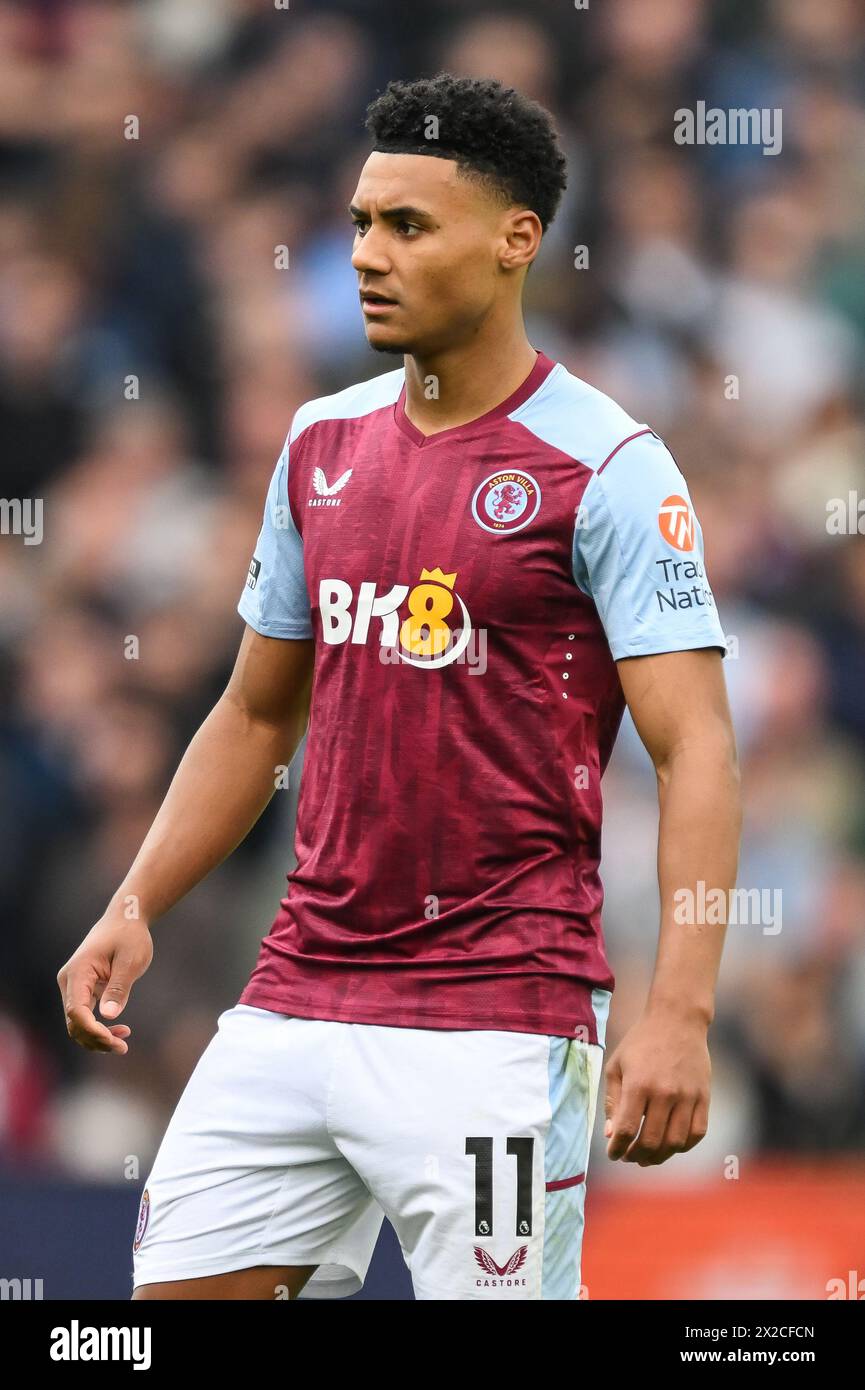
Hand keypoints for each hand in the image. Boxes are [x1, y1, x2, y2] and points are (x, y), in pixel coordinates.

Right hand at [57, 916, 152, 1053]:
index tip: (113, 1041)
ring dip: (97, 1038)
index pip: (76, 1011)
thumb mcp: (131, 961)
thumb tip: (108, 1016)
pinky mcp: (82, 990)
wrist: (125, 920)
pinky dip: (98, 1028)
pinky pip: (84, 1016)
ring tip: (123, 1044)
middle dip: (96, 1039)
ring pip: (77, 1023)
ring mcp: (74, 986)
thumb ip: (119, 987)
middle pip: (74, 1022)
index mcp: (78, 972)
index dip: (92, 1030)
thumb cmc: (130, 937)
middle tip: (123, 1047)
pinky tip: (120, 1031)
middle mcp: (70, 981)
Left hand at [603, 1008, 710, 1164]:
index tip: (613, 1154)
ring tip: (648, 1156)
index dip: (617, 1148)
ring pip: (675, 1142)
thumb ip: (612, 1101)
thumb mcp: (617, 1065)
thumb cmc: (641, 1042)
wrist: (677, 1019)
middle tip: (629, 1156)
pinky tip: (672, 1145)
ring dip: (659, 1156)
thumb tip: (611, 1134)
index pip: (626, 1130)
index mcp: (638, 1084)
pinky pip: (697, 1133)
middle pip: (650, 1141)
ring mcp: (687, 1096)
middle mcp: (664, 1093)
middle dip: (636, 1156)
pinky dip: (684, 1146)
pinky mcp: (704, 1097)